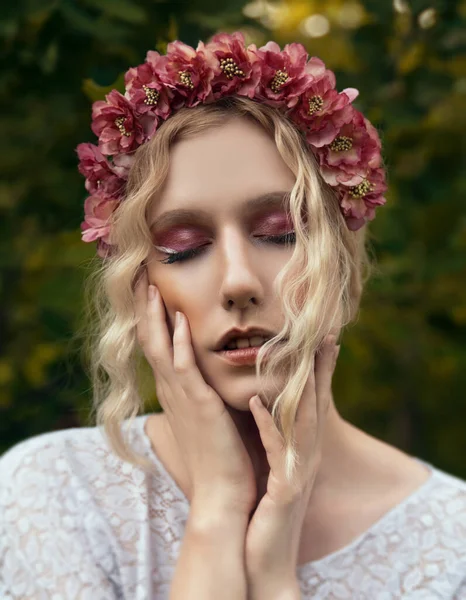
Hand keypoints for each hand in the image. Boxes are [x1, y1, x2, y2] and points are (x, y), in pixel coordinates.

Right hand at [134, 268, 257, 516]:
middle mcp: (171, 390)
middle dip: (143, 307)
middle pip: (149, 339)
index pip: (157, 345)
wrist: (222, 495)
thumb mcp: (209, 415)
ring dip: (153, 315)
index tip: (148, 289)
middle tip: (138, 276)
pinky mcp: (197, 404)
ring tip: (148, 285)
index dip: (150, 316)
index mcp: (175, 391)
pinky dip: (177, 341)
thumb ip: (206, 392)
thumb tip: (215, 372)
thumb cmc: (221, 457)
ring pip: (159, 347)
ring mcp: (181, 397)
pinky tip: (177, 317)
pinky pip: (182, 366)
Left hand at [244, 335, 339, 587]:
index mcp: (303, 451)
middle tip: (323, 335)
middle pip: (317, 405)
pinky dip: (267, 424)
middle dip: (321, 369)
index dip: (321, 372)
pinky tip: (256, 402)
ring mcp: (299, 472)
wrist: (265, 558)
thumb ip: (278, 441)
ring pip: (303, 420)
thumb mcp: (276, 470)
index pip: (315, 403)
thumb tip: (269, 410)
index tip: (322, 340)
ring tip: (299, 356)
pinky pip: (275, 449)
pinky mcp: (284, 489)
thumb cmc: (267, 513)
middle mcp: (307, 457)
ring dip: (302, 387)